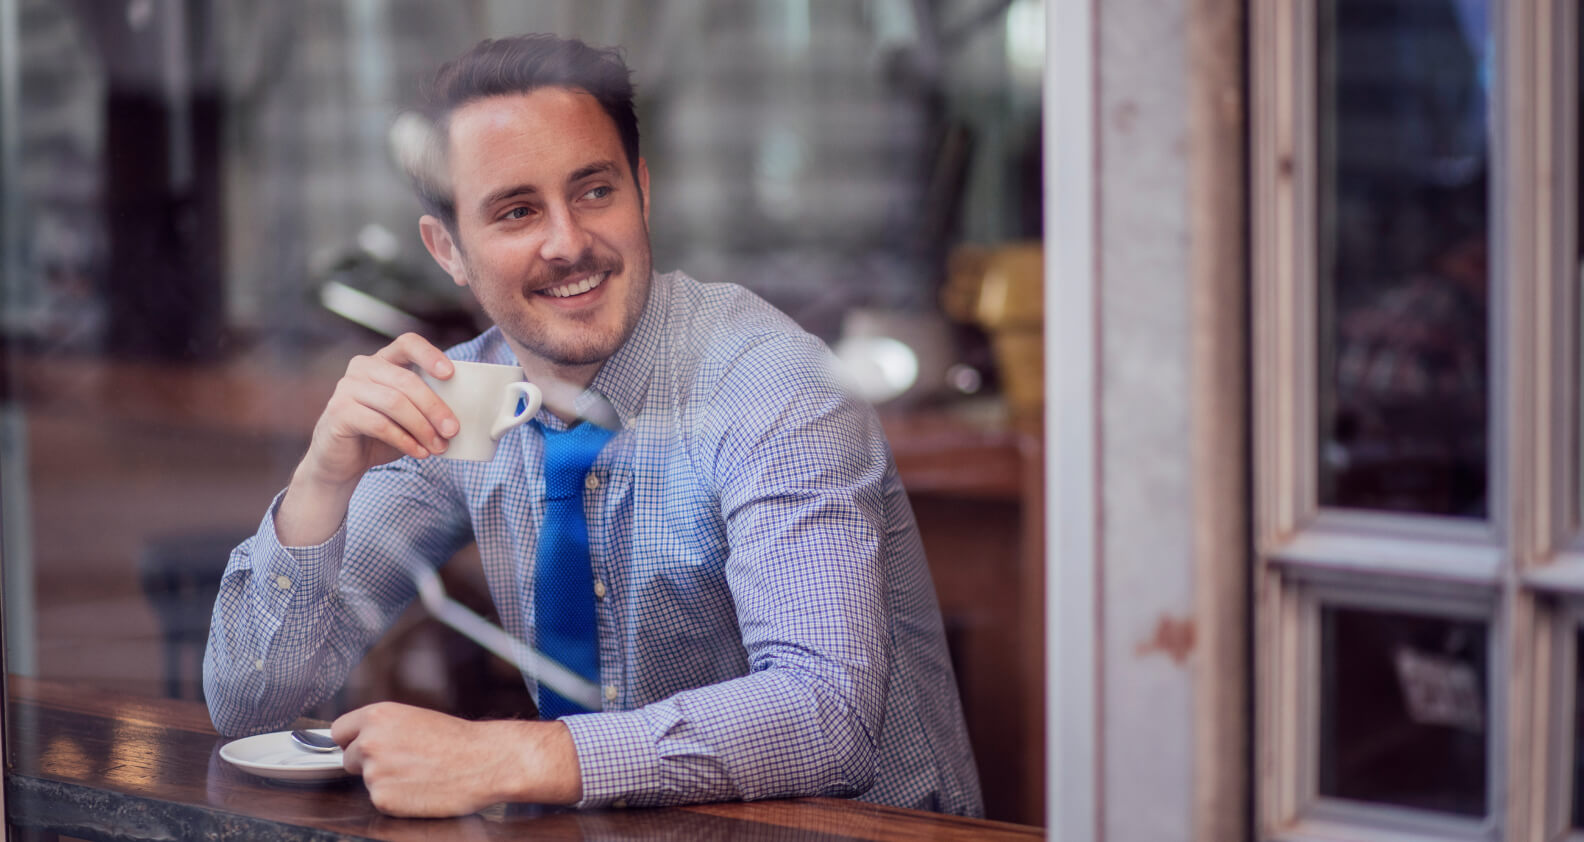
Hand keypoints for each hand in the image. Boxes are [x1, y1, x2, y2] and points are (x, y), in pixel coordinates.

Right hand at [277, 334, 457, 545]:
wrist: (342, 460)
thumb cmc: (382, 433)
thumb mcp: (409, 414)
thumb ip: (428, 404)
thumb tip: (467, 411)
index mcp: (383, 360)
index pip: (408, 343)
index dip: (430, 355)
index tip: (451, 375)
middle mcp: (362, 367)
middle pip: (406, 380)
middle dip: (434, 407)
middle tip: (453, 430)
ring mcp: (347, 388)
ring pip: (394, 403)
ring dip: (422, 427)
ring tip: (439, 447)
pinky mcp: (339, 412)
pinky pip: (379, 424)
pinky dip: (404, 440)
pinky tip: (419, 453)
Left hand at [331, 702, 582, 816]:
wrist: (484, 762)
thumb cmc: (456, 740)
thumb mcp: (413, 718)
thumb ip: (382, 728)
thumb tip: (359, 741)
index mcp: (377, 716)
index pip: (339, 731)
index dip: (351, 740)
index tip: (361, 746)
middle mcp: (369, 742)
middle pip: (348, 758)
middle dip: (368, 763)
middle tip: (402, 762)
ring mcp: (373, 772)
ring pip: (366, 780)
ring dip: (385, 781)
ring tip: (418, 774)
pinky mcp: (382, 799)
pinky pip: (380, 800)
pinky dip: (396, 799)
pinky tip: (420, 789)